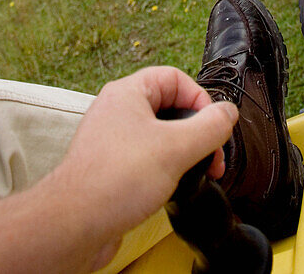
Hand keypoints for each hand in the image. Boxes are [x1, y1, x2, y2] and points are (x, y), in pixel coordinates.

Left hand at [47, 66, 238, 269]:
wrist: (74, 226)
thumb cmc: (114, 181)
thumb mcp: (176, 148)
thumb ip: (209, 127)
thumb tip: (228, 112)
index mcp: (127, 93)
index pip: (174, 78)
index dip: (199, 99)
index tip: (214, 125)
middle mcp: (117, 111)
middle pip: (169, 107)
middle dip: (196, 130)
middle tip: (211, 155)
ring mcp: (112, 140)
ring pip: (159, 135)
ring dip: (183, 152)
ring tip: (196, 174)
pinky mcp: (110, 168)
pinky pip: (146, 158)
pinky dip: (165, 169)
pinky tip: (173, 187)